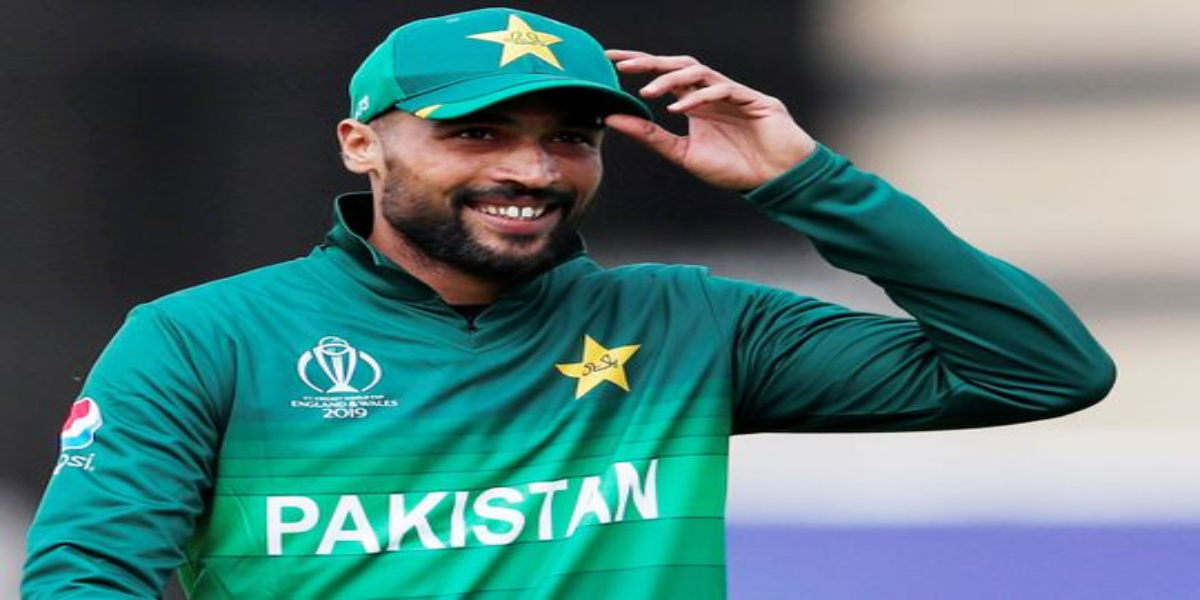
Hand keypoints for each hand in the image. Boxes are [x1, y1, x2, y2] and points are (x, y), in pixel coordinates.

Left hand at [605, 49, 817, 190]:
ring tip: (648, 92)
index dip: (640, 65)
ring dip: (671, 79)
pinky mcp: (754, 100)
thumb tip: (612, 120)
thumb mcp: (683, 154)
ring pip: (699, 72)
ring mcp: (733, 94)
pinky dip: (699, 97)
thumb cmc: (735, 168)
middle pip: (679, 65)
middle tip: (621, 64)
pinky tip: (678, 108)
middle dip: (650, 62)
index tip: (610, 61)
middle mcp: (712, 93)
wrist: (775, 181)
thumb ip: (650, 136)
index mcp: (696, 103)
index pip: (664, 76)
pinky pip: (722, 89)